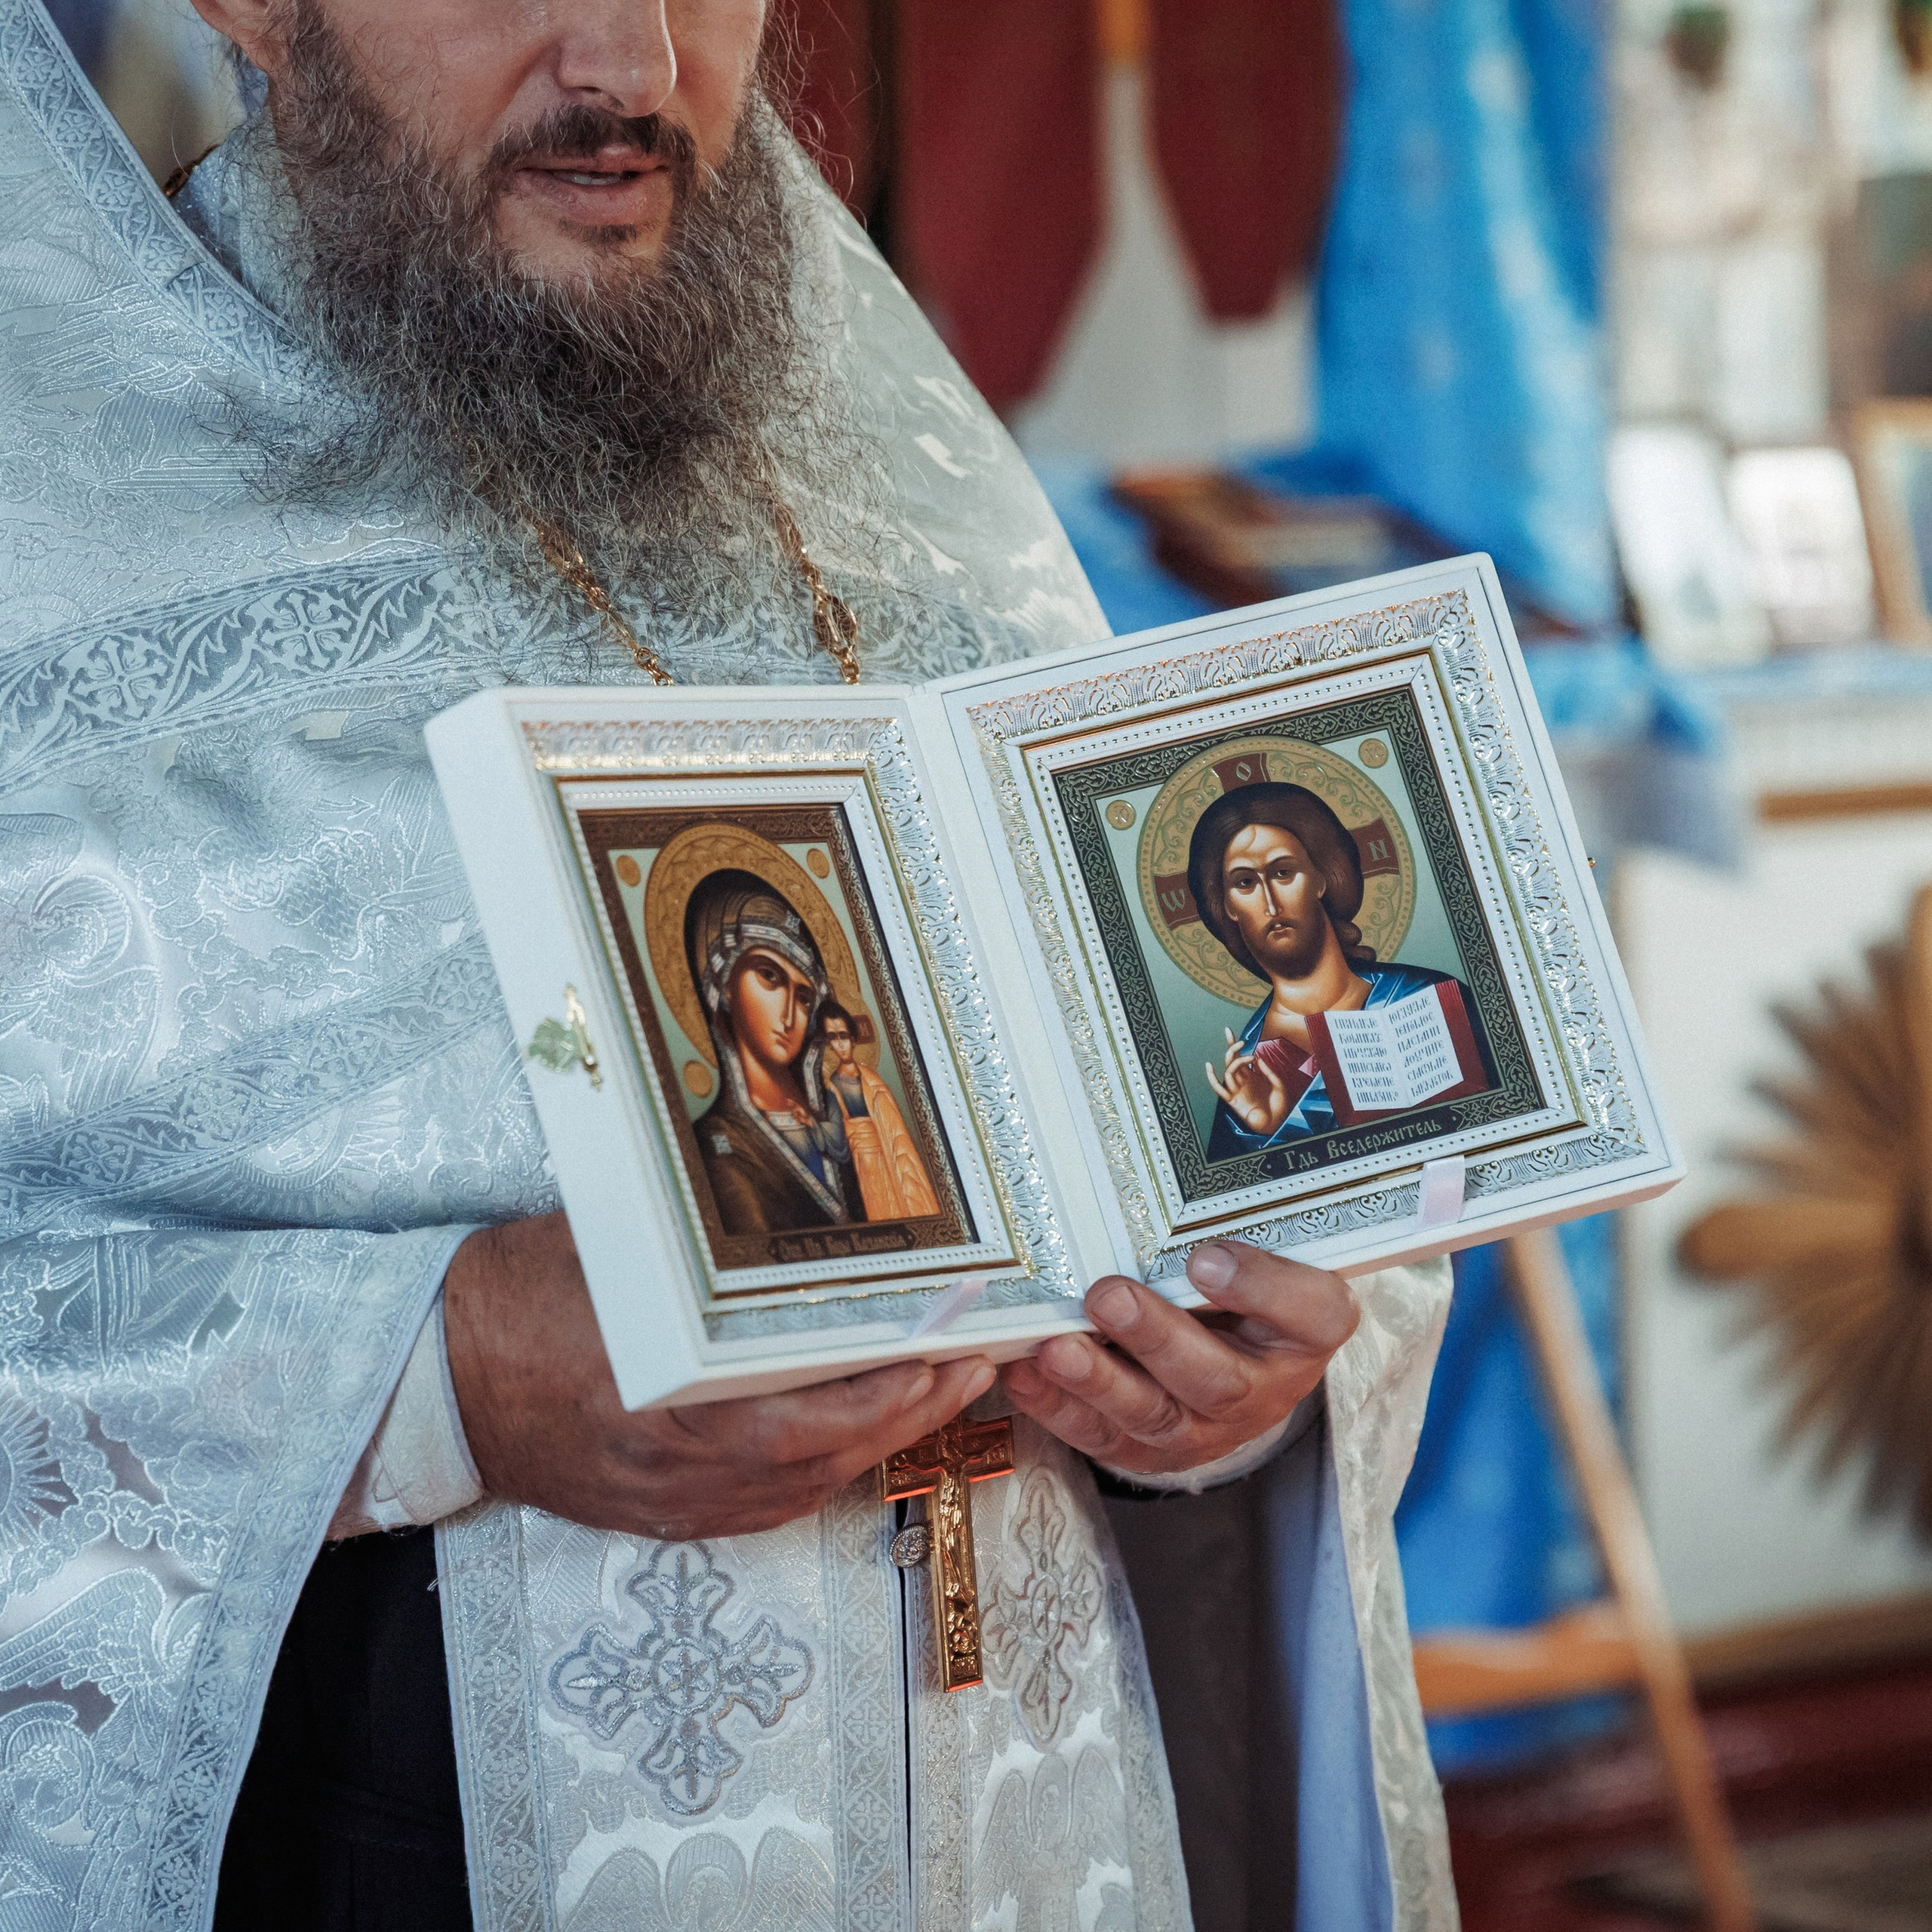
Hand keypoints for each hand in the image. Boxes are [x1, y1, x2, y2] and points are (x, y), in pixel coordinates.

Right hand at [443, 1212, 993, 1538]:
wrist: (432, 1377)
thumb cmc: (513, 1297)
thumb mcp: (609, 1249)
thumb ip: (697, 1248)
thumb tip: (786, 1208)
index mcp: (656, 1394)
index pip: (800, 1408)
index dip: (885, 1384)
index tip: (945, 1346)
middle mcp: (669, 1463)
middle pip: (821, 1453)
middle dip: (912, 1410)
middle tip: (976, 1365)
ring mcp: (665, 1498)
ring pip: (803, 1486)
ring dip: (880, 1441)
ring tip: (940, 1389)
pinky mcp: (659, 1513)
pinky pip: (767, 1503)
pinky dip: (827, 1469)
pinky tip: (864, 1434)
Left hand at [1000, 1240, 1357, 1476]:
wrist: (1236, 1366)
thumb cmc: (1248, 1296)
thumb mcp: (1267, 1257)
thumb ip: (1236, 1235)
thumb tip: (1173, 1212)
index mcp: (1307, 1331)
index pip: (1312, 1313)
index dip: (1262, 1287)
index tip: (1205, 1256)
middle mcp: (1262, 1392)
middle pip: (1216, 1379)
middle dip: (1157, 1339)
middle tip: (1109, 1296)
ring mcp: (1203, 1430)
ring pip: (1153, 1416)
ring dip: (1099, 1381)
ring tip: (1056, 1346)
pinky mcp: (1147, 1449)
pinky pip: (1101, 1436)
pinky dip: (1056, 1407)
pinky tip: (1024, 1372)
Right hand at [1206, 1028, 1289, 1134]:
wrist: (1277, 1124)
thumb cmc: (1279, 1106)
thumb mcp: (1278, 1084)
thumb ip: (1268, 1072)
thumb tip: (1257, 1058)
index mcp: (1251, 1076)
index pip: (1239, 1057)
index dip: (1233, 1044)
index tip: (1228, 1031)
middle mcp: (1242, 1081)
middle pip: (1231, 1060)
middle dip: (1231, 1047)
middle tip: (1238, 1039)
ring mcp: (1237, 1090)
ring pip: (1228, 1071)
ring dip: (1235, 1061)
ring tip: (1248, 1057)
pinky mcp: (1233, 1100)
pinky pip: (1219, 1089)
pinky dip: (1212, 1078)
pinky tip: (1210, 1067)